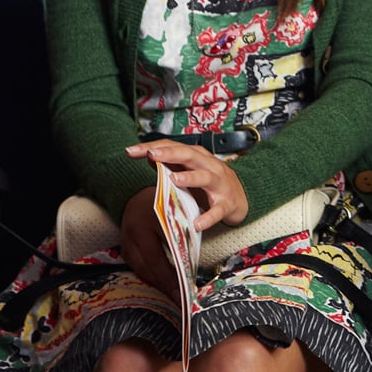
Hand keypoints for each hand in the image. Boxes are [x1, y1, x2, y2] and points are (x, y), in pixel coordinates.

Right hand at [118, 186, 181, 299]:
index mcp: (146, 225)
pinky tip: (161, 284)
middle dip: (164, 285)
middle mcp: (132, 235)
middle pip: (148, 268)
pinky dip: (149, 276)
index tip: (184, 291)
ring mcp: (125, 242)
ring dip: (157, 284)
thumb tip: (192, 262)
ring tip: (172, 295)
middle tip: (179, 299)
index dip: (170, 277)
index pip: (158, 258)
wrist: (136, 192)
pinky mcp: (123, 247)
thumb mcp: (176, 212)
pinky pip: (136, 267)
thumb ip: (182, 232)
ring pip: (140, 270)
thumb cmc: (164, 201)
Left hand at [126, 141, 248, 231]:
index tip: (131, 151)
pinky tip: (197, 224)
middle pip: (189, 155)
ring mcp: (219, 184)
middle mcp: (208, 166)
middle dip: (169, 153)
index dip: (152, 147)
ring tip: (173, 180)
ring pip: (205, 177)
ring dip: (190, 177)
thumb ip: (171, 164)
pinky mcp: (226, 204)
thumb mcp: (191, 170)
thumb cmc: (211, 182)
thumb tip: (148, 156)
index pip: (173, 147)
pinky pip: (217, 210)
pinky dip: (208, 217)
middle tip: (151, 154)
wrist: (241, 197)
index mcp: (197, 157)